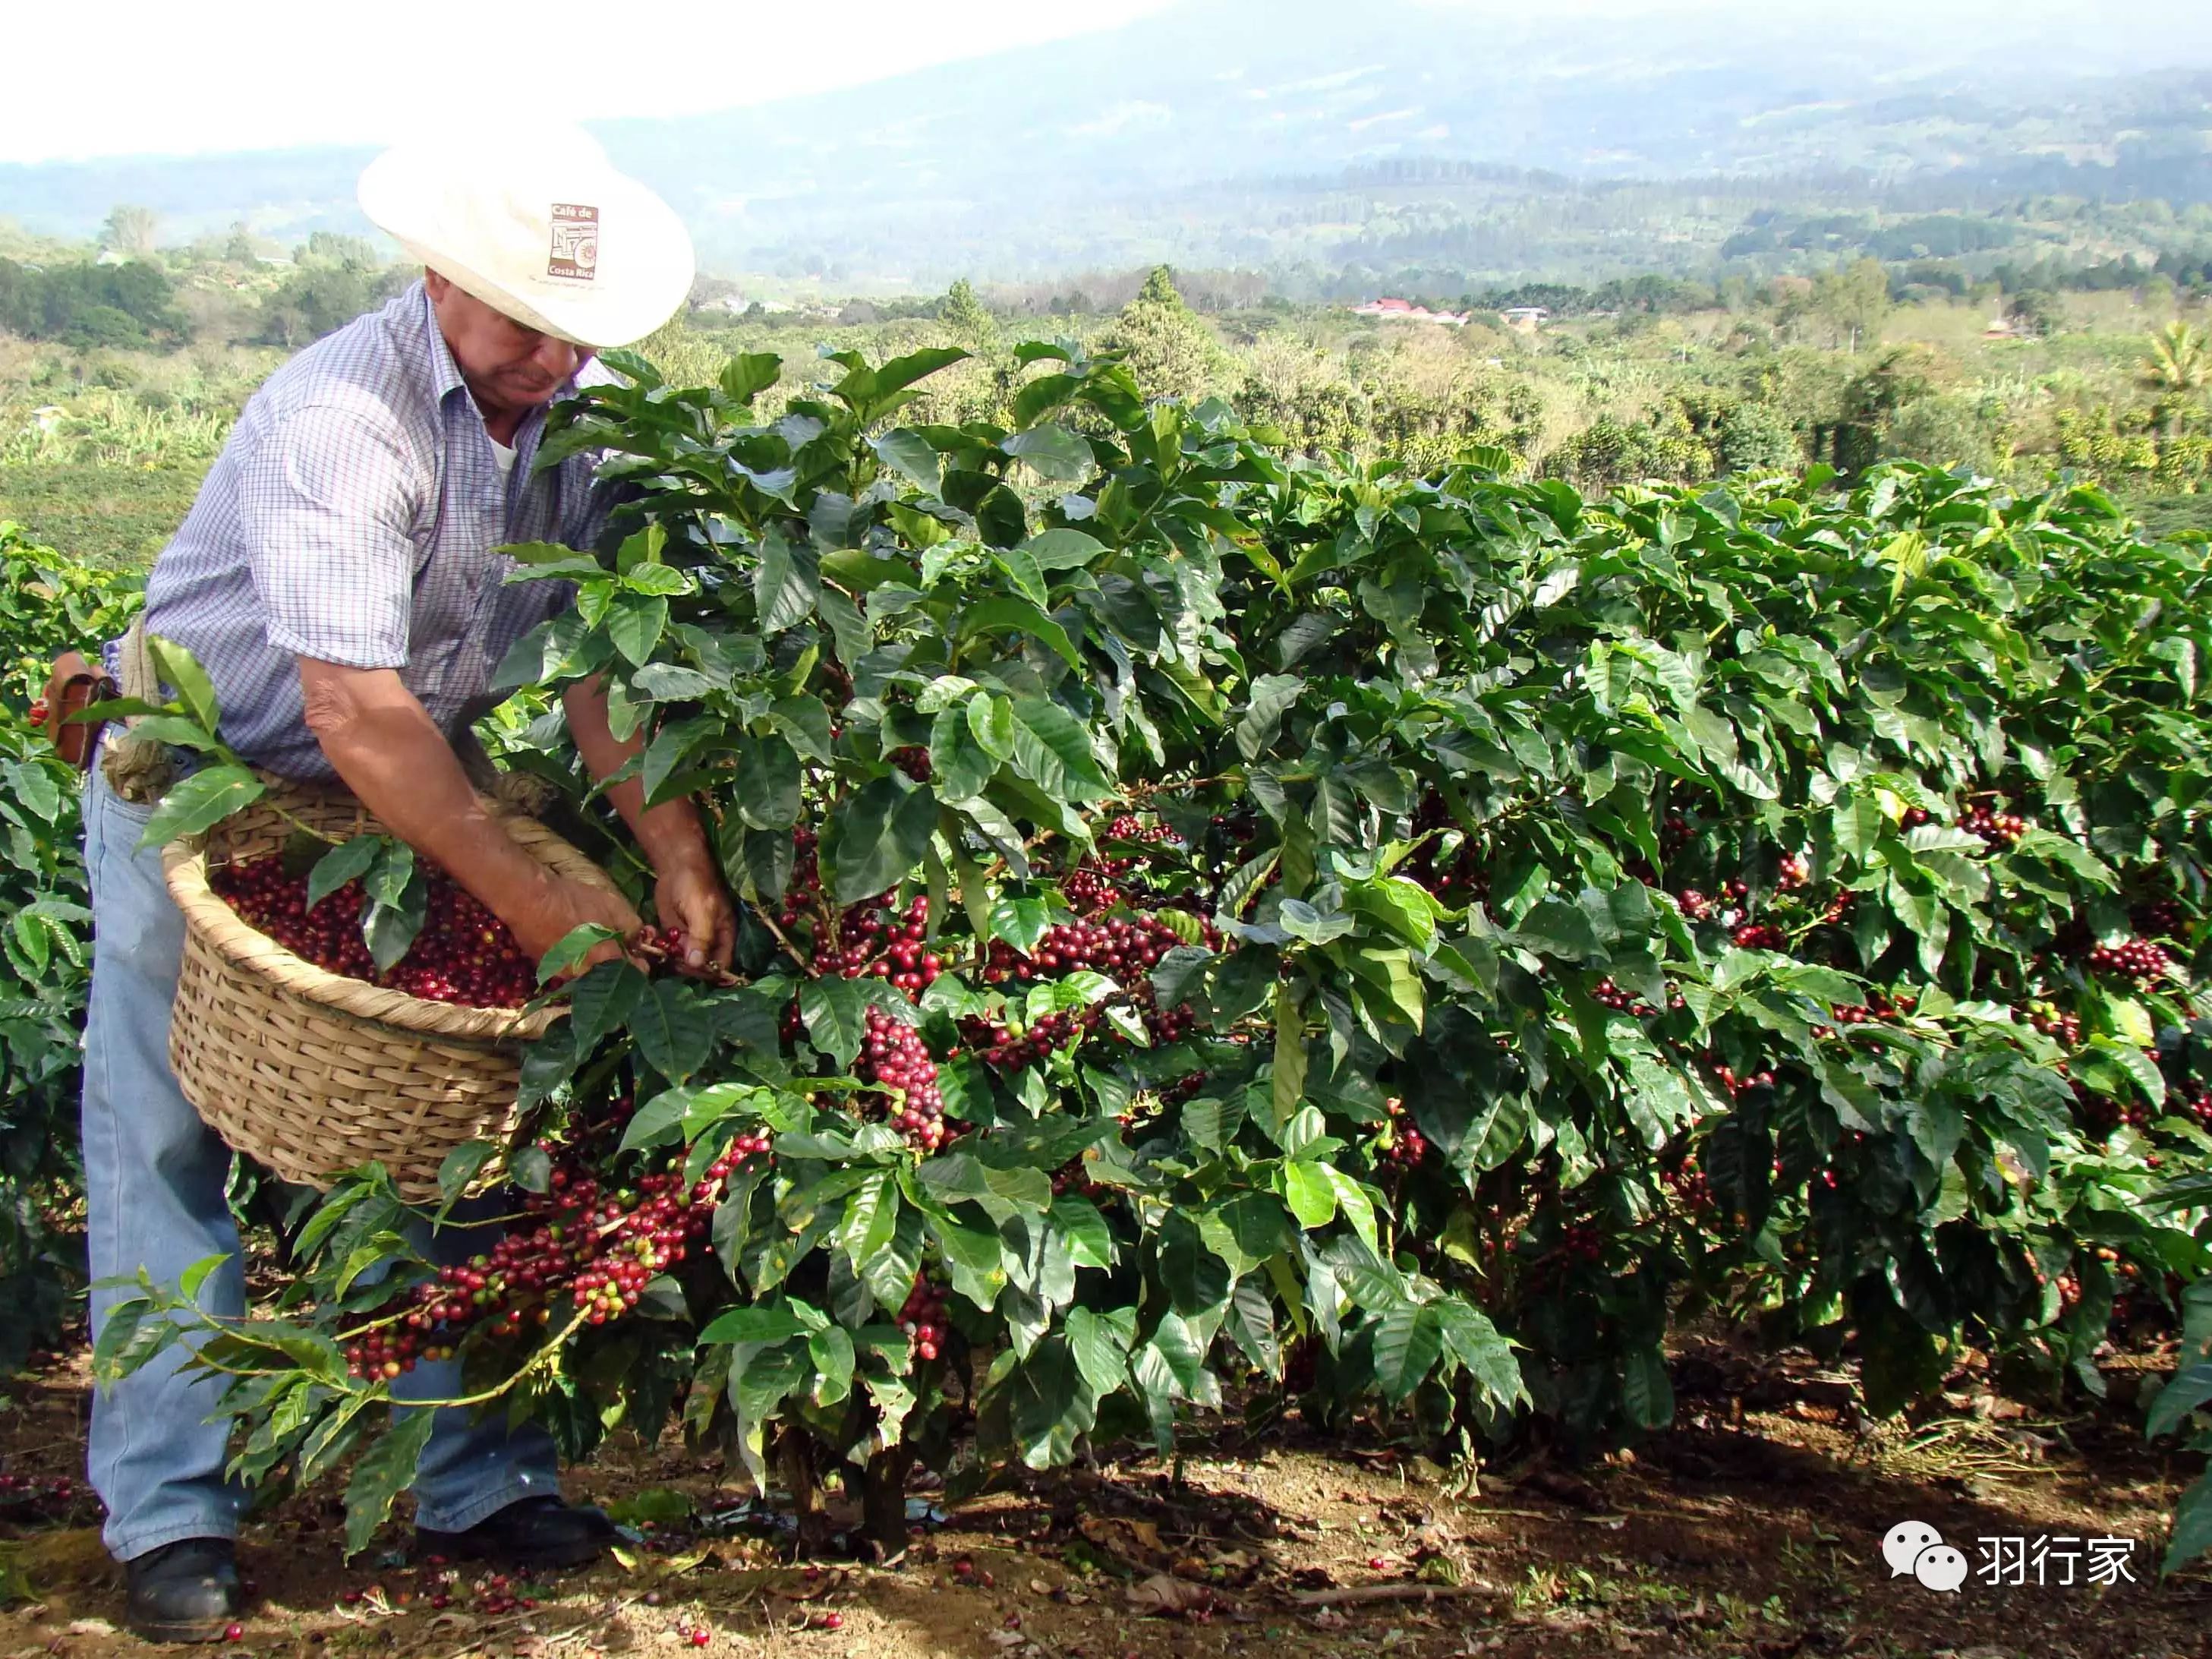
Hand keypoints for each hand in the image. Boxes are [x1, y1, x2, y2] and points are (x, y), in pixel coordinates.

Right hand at [507, 874, 643, 978]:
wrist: (529, 900)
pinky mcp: (546, 970)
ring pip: (587, 974)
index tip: (637, 953)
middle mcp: (586, 975)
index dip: (639, 962)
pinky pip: (567, 969)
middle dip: (614, 963)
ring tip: (588, 942)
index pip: (635, 973)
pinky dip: (572, 960)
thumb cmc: (574, 902)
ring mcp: (563, 975)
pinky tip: (569, 942)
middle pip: (609, 975)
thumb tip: (636, 940)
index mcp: (606, 961)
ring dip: (592, 962)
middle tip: (611, 944)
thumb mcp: (612, 906)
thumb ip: (631, 926)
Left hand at [654, 856, 735, 974]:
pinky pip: (670, 951)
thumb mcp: (702, 911)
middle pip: (701, 967)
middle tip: (671, 958)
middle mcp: (709, 941)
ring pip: (683, 962)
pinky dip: (661, 950)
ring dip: (671, 960)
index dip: (710, 972)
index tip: (692, 971)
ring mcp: (691, 939)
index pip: (722, 964)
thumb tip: (697, 964)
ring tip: (661, 949)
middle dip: (686, 967)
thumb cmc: (695, 885)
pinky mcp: (675, 935)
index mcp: (724, 936)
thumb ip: (702, 938)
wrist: (675, 866)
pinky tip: (654, 941)